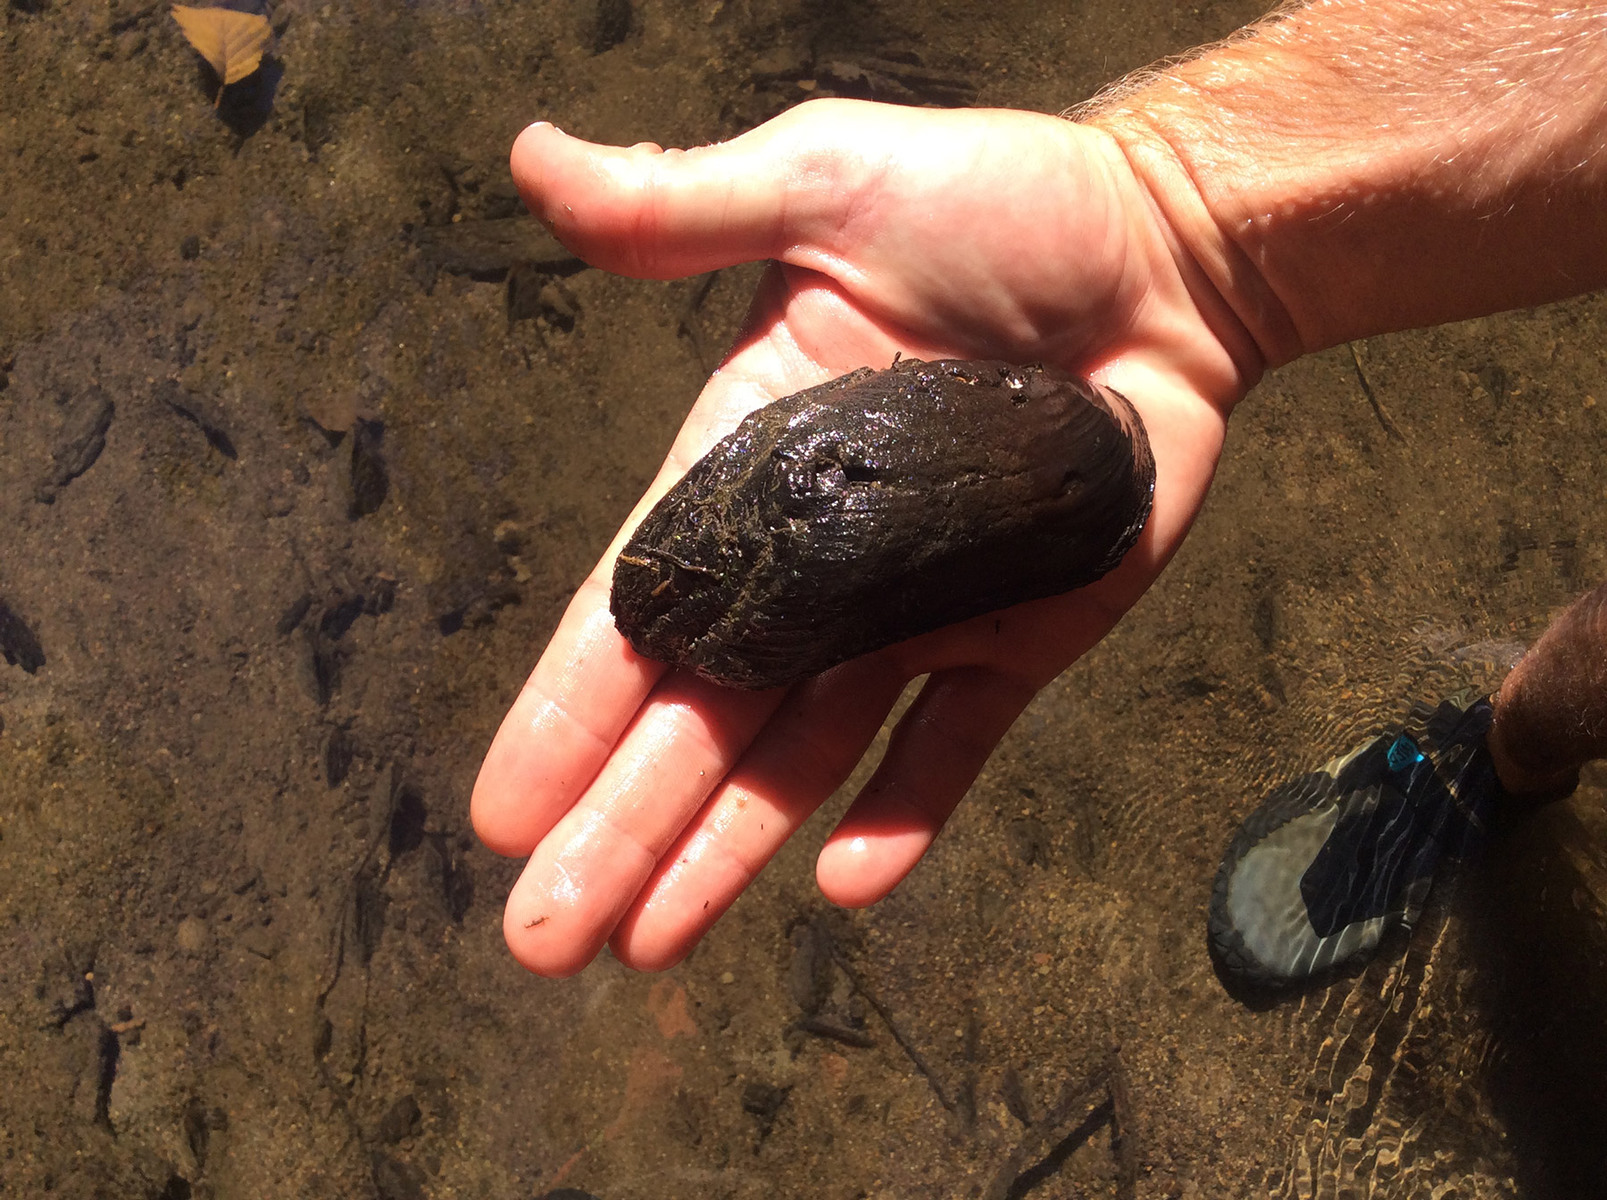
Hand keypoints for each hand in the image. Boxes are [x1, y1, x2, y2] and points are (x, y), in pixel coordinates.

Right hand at [471, 98, 1256, 975]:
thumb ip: (686, 206)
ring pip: (802, 758)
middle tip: (538, 937)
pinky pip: (949, 746)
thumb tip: (534, 159)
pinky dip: (902, 814)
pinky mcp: (1016, 637)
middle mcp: (814, 563)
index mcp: (743, 463)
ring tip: (642, 943)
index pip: (633, 607)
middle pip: (698, 719)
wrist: (1166, 247)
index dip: (567, 711)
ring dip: (722, 852)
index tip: (502, 811)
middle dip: (617, 826)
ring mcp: (914, 614)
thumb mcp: (826, 179)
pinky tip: (845, 885)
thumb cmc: (1001, 201)